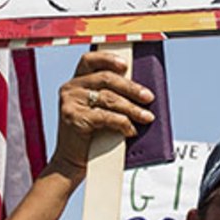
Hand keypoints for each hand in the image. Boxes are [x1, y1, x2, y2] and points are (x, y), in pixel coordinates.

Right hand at [51, 50, 154, 172]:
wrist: (71, 161)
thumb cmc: (91, 134)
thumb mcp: (98, 109)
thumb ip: (111, 96)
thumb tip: (141, 92)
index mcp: (76, 82)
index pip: (89, 60)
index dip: (108, 59)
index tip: (126, 65)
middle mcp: (70, 88)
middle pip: (106, 79)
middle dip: (131, 88)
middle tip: (148, 97)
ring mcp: (70, 102)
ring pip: (108, 98)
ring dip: (132, 108)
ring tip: (146, 117)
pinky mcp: (73, 118)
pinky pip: (105, 116)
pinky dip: (122, 123)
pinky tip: (131, 130)